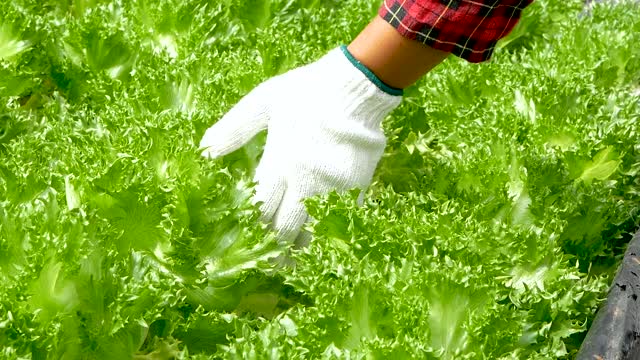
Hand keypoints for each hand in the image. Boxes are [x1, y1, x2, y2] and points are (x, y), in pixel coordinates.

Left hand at [200, 47, 401, 242]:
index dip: (252, 226)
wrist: (355, 87)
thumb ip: (235, 126)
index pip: (260, 207)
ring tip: (292, 259)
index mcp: (279, 160)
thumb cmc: (307, 91)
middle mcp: (304, 180)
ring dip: (300, 245)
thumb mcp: (265, 101)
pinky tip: (322, 240)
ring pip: (313, 229)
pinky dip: (328, 232)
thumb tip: (205, 148)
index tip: (245, 240)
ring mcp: (331, 187)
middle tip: (268, 262)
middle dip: (275, 246)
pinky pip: (339, 218)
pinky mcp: (355, 187)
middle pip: (285, 226)